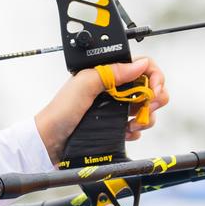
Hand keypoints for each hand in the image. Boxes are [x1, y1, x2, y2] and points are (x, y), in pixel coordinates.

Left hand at [33, 57, 168, 160]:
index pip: (141, 66)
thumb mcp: (84, 85)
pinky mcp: (115, 124)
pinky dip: (137, 129)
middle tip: (148, 109)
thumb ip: (111, 72)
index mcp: (106, 73)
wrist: (50, 141)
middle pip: (149, 87)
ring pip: (146, 107)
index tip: (154, 91)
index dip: (153, 77)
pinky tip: (126, 132)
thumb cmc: (60, 111)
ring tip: (133, 124)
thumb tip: (140, 64)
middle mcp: (113, 88)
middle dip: (154, 98)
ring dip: (147, 116)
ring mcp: (115, 106)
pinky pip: (138, 124)